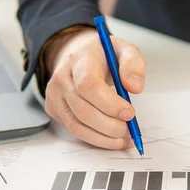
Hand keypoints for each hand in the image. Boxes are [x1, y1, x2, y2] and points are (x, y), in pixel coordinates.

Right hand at [44, 28, 145, 148]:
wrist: (79, 55)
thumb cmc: (103, 55)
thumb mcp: (124, 50)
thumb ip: (133, 64)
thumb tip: (135, 88)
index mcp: (79, 60)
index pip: (88, 85)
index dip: (110, 104)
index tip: (130, 113)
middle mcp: (61, 78)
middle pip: (83, 110)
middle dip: (110, 126)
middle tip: (130, 129)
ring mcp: (54, 96)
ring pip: (77, 126)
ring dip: (105, 138)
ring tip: (125, 138)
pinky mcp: (54, 110)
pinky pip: (75, 131)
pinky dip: (97, 139)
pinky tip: (114, 139)